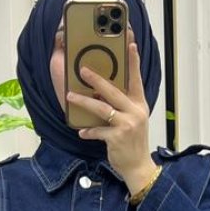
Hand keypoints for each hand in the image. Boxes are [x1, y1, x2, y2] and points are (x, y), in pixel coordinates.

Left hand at [66, 36, 156, 193]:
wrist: (138, 166)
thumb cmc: (133, 141)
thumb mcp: (132, 119)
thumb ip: (121, 105)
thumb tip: (100, 93)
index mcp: (139, 104)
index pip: (136, 79)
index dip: (133, 62)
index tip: (130, 44)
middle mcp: (135, 111)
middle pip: (113, 90)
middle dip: (97, 79)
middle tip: (83, 70)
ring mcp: (127, 124)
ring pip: (102, 108)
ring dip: (84, 102)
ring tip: (70, 96)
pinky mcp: (117, 138)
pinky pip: (98, 131)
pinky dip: (89, 131)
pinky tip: (82, 132)